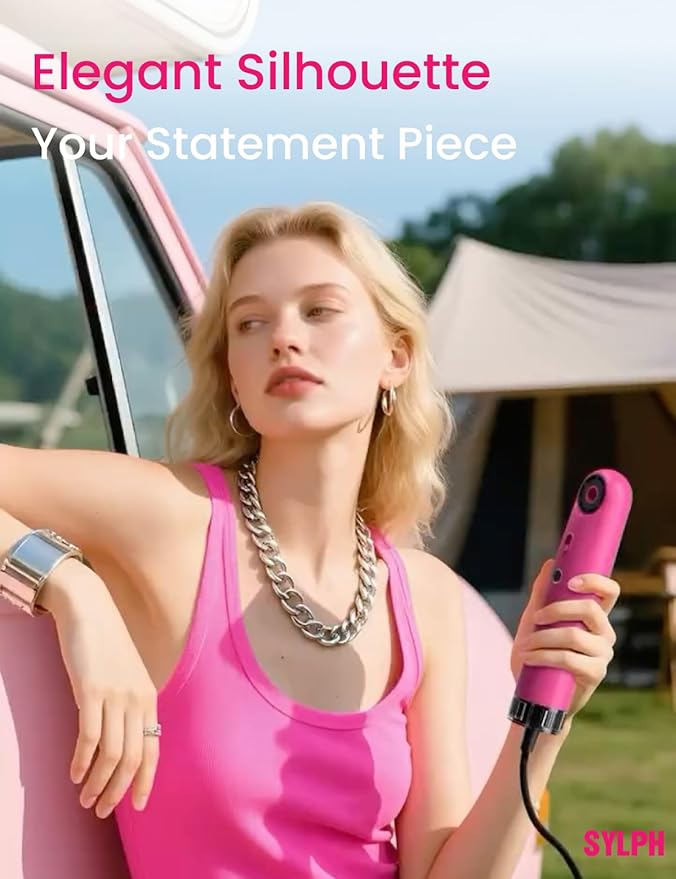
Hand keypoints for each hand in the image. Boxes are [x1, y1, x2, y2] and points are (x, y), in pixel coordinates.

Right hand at [46, 562, 159, 817]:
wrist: (90, 609)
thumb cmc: (105, 645)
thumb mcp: (125, 676)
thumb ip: (127, 706)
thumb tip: (121, 741)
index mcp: (148, 698)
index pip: (153, 748)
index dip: (145, 780)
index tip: (136, 805)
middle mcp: (137, 699)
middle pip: (132, 757)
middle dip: (118, 790)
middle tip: (100, 809)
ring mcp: (115, 695)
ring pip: (111, 753)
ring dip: (98, 783)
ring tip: (85, 799)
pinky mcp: (91, 690)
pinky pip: (89, 736)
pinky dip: (82, 761)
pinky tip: (74, 774)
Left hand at [511, 559, 619, 717]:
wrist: (534, 693)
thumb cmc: (538, 653)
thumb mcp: (536, 620)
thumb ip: (543, 593)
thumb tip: (550, 563)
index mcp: (595, 617)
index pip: (609, 591)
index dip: (595, 581)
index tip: (571, 581)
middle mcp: (605, 634)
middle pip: (590, 609)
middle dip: (557, 609)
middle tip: (536, 617)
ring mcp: (602, 655)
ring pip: (574, 635)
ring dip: (543, 638)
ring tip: (525, 645)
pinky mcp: (594, 674)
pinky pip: (567, 658)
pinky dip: (543, 655)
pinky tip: (529, 658)